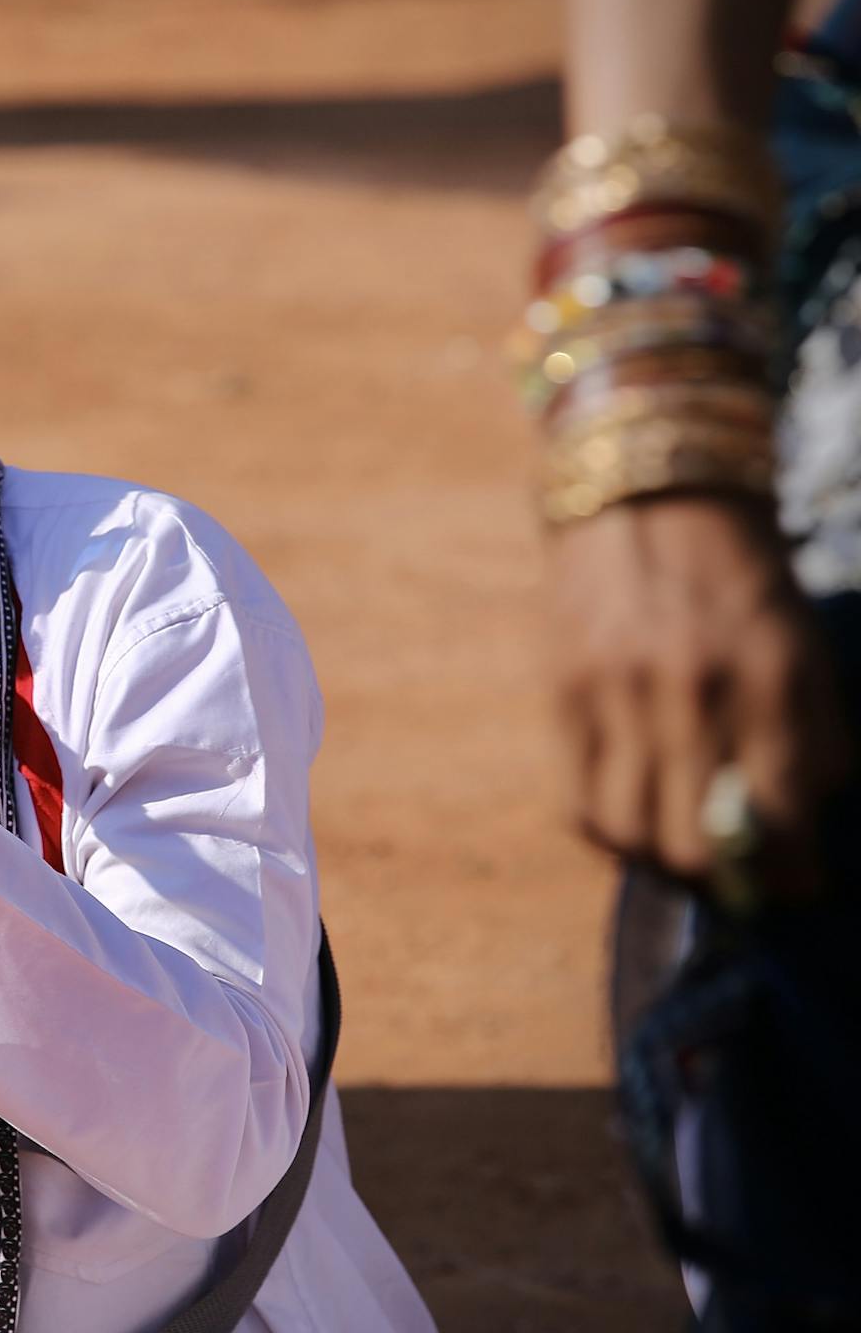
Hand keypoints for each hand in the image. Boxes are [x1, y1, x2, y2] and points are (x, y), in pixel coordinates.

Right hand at [548, 493, 849, 895]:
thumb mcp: (803, 646)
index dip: (791, 873)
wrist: (649, 493)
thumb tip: (797, 830)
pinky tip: (628, 821)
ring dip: (657, 861)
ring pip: (629, 833)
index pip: (781, 817)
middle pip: (696, 844)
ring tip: (676, 847)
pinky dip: (605, 831)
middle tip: (735, 873)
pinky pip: (576, 800)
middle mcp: (690, 692)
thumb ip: (814, 738)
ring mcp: (617, 693)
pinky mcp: (563, 690)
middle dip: (724, 879)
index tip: (795, 884)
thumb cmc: (742, 577)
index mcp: (769, 679)